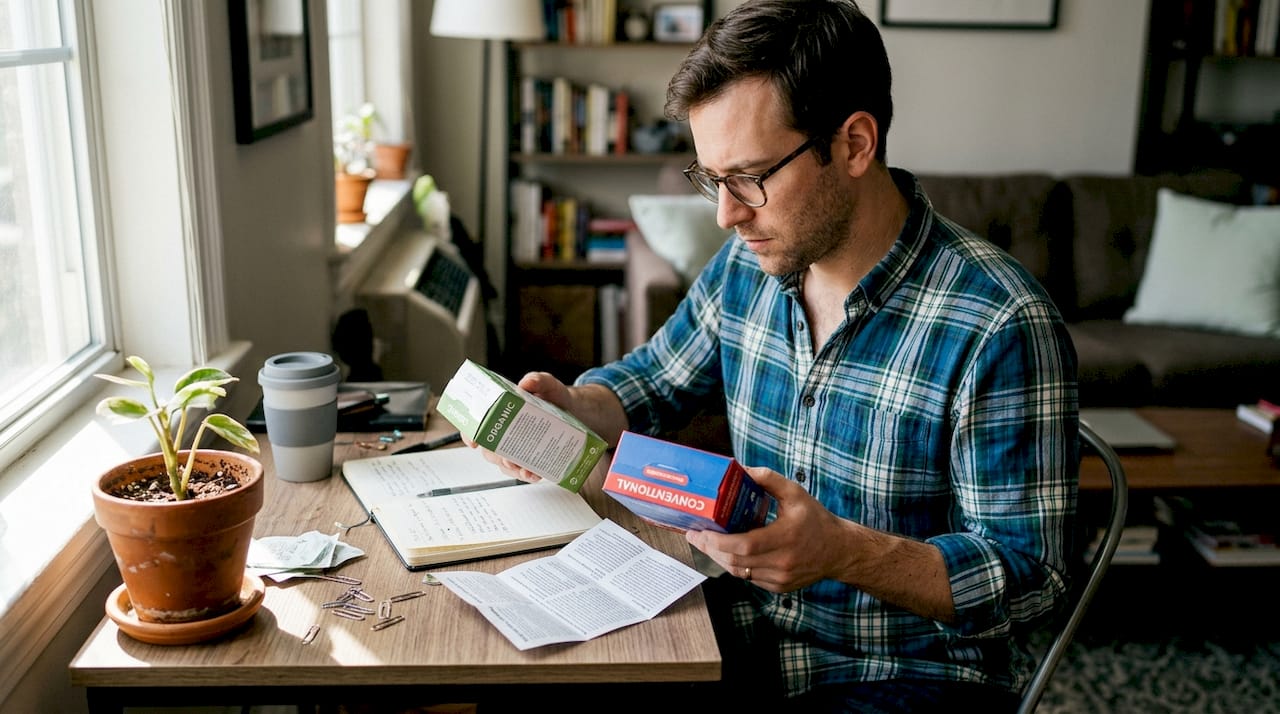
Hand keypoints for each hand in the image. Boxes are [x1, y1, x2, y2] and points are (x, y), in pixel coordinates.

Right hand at [461, 371, 570, 483]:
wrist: (575, 410)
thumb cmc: (555, 396)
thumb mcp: (547, 384)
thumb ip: (538, 380)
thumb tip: (526, 383)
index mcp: (502, 412)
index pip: (478, 424)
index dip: (470, 433)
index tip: (474, 442)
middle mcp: (506, 431)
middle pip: (489, 449)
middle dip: (496, 456)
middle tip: (507, 458)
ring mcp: (518, 447)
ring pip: (504, 464)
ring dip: (512, 469)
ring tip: (523, 470)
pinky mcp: (531, 458)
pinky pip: (523, 471)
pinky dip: (527, 475)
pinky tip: (535, 474)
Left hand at [685, 466, 853, 592]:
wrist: (838, 550)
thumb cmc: (816, 519)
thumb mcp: (795, 493)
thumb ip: (769, 479)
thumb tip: (742, 469)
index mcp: (787, 536)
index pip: (744, 545)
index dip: (719, 541)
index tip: (702, 531)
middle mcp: (783, 561)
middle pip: (736, 561)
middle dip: (710, 549)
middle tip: (694, 535)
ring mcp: (781, 578)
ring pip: (739, 572)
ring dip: (719, 558)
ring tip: (706, 543)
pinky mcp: (779, 587)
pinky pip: (749, 578)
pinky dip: (736, 566)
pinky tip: (727, 553)